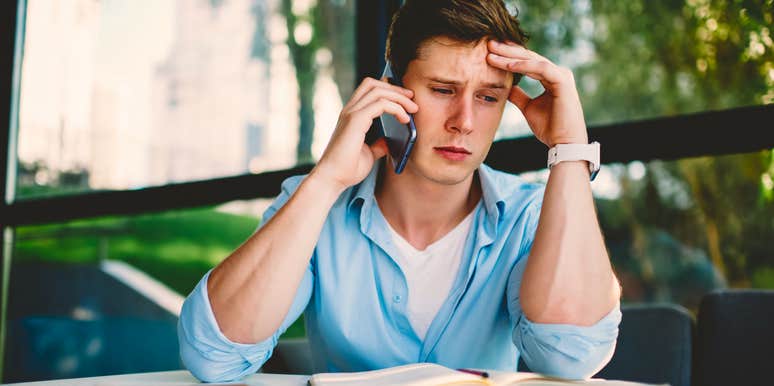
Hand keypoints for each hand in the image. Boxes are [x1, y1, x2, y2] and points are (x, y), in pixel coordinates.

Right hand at [311, 77, 417, 191]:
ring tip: (413, 109)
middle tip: (412, 98)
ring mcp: (351, 113)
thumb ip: (377, 146)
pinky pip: (381, 104)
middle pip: (373, 84)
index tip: (406, 98)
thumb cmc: (346, 170)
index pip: (368, 89)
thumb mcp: (368, 155)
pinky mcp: (355, 120)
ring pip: (379, 91)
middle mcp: (349, 110)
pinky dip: (396, 108)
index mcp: (351, 116)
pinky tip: (405, 120)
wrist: (332, 179)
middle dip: (396, 88)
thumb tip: (388, 142)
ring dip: (399, 97)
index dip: (388, 89)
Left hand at [486, 40, 587, 146]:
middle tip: (489, 43)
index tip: (489, 52)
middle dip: (507, 50)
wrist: (563, 144)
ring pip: (532, 59)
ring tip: (492, 53)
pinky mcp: (562, 80)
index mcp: (550, 77)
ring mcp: (561, 75)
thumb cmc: (549, 128)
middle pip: (529, 56)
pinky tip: (507, 64)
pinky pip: (540, 68)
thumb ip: (519, 95)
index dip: (508, 56)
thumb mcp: (528, 108)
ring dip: (511, 56)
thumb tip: (506, 86)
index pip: (527, 61)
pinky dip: (523, 65)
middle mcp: (557, 73)